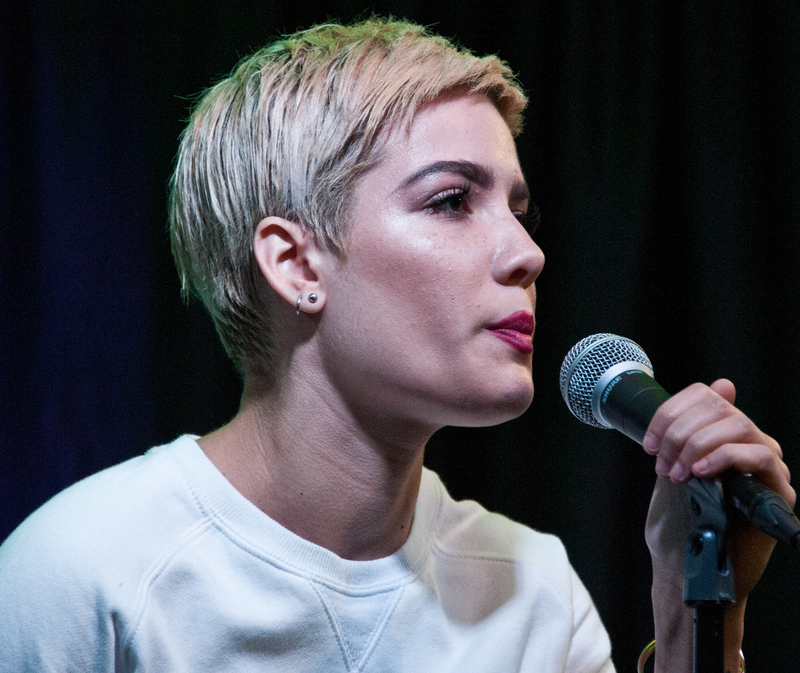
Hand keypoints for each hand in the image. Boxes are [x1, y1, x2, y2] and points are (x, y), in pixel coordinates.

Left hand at [642, 379, 793, 670]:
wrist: (687, 567)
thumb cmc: (678, 521)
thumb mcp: (673, 466)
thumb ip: (686, 431)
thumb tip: (720, 384)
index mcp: (723, 434)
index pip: (707, 395)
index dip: (672, 411)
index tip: (649, 443)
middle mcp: (750, 443)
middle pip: (720, 407)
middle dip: (680, 432)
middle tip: (663, 464)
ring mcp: (768, 466)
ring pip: (740, 426)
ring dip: (697, 445)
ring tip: (678, 473)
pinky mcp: (779, 491)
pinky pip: (758, 456)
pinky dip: (723, 457)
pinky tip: (700, 473)